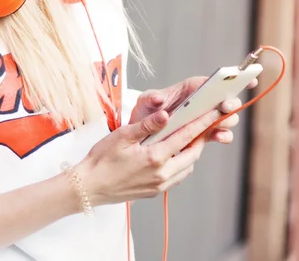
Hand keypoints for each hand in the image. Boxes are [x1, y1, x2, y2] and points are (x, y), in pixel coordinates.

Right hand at [77, 108, 219, 204]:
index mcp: (155, 157)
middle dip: (200, 138)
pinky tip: (172, 155)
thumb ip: (147, 125)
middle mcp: (162, 173)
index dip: (201, 123)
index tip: (214, 113)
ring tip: (187, 137)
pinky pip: (177, 177)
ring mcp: (160, 184)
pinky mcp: (155, 191)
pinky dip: (181, 164)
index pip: (185, 136)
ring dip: (191, 152)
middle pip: (192, 154)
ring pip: (187, 167)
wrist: (90, 186)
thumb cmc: (102, 159)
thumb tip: (166, 114)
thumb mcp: (122, 136)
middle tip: (203, 124)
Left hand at [129, 76, 257, 143]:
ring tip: (221, 124)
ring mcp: (204, 119)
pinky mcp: (204, 133)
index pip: (210, 81)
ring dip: (227, 120)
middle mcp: (201, 102)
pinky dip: (223, 135)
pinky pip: (219, 133)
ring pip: (225, 117)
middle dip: (230, 101)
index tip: (243, 78)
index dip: (228, 78)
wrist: (142, 134)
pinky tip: (218, 137)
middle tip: (225, 105)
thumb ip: (151, 99)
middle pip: (223, 99)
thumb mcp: (144, 102)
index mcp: (189, 89)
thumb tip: (159, 99)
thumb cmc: (145, 112)